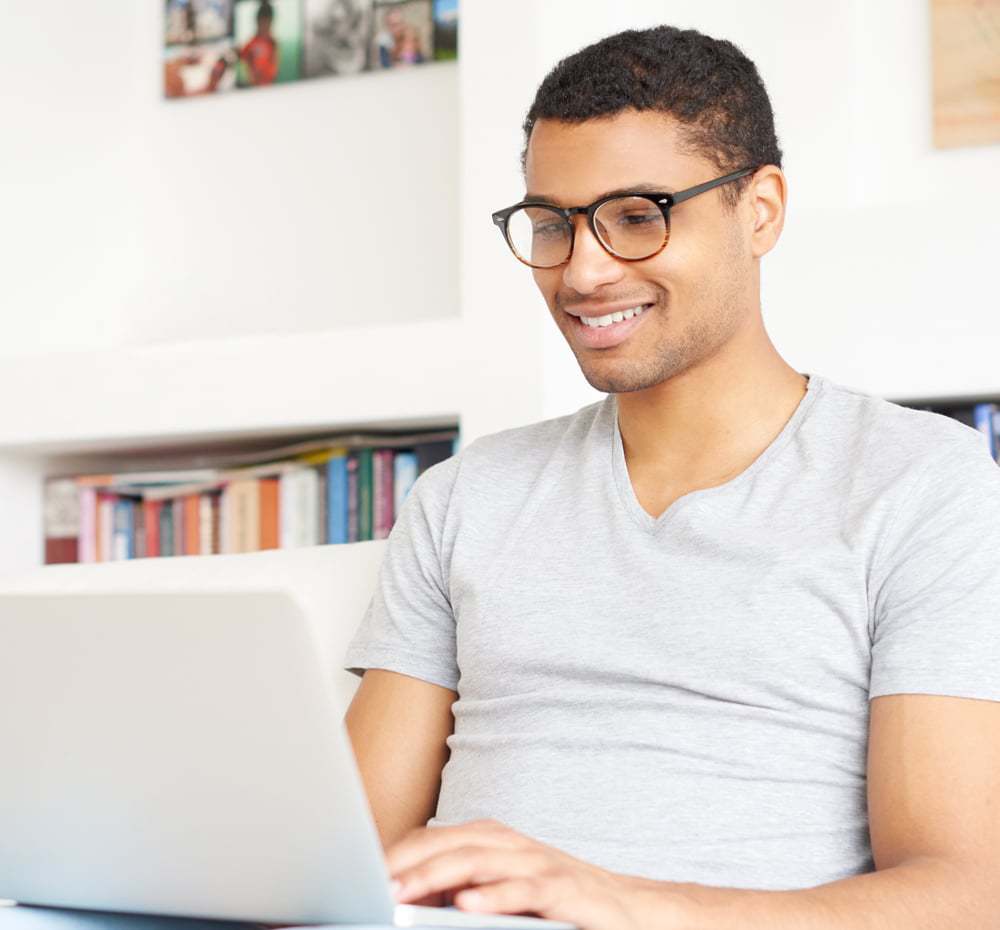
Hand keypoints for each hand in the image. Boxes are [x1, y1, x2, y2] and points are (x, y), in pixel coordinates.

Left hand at [386, 818, 663, 929]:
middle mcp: (511, 844)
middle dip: (406, 862)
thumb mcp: (502, 890)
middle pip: (449, 844)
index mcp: (492, 840)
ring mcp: (538, 863)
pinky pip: (525, 890)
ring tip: (400, 893)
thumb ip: (461, 886)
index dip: (398, 853)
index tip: (361, 873)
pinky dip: (494, 896)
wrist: (629, 909)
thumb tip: (408, 893)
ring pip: (479, 861)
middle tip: (370, 884)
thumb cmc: (557, 901)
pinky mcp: (563, 890)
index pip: (435, 837)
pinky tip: (466, 906)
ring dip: (435, 875)